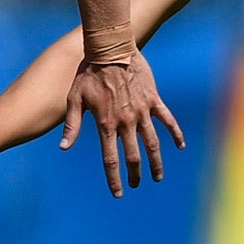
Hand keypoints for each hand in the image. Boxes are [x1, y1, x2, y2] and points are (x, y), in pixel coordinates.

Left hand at [60, 50, 183, 197]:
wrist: (111, 49)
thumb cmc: (88, 74)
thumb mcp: (74, 99)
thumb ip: (72, 125)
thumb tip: (63, 148)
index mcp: (106, 124)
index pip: (111, 159)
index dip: (114, 179)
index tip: (118, 194)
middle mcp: (126, 121)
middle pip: (133, 156)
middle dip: (135, 174)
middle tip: (136, 185)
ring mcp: (142, 111)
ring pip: (152, 143)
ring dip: (156, 162)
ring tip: (157, 176)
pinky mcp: (153, 100)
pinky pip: (167, 120)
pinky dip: (175, 133)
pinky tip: (180, 147)